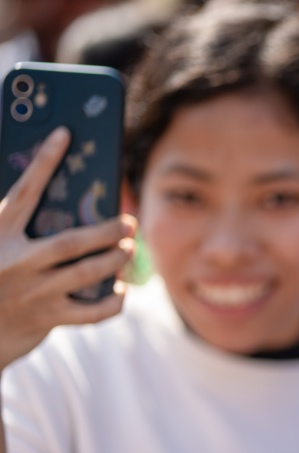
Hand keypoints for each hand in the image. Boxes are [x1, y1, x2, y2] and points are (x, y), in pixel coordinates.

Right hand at [0, 127, 135, 370]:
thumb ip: (22, 221)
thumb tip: (67, 198)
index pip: (25, 191)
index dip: (45, 161)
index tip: (64, 133)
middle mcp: (15, 262)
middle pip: (69, 242)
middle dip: (105, 231)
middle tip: (129, 222)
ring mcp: (32, 293)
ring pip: (86, 273)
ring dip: (114, 260)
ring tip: (128, 249)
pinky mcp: (47, 319)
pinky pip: (91, 311)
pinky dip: (112, 301)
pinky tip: (120, 289)